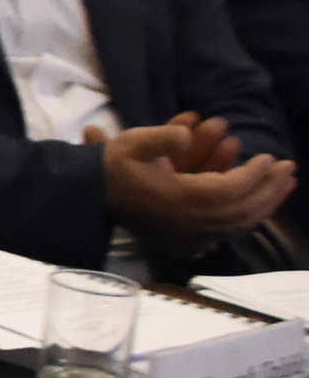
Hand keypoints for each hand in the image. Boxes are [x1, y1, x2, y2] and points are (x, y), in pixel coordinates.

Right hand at [94, 120, 295, 246]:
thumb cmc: (112, 170)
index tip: (270, 158)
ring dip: (265, 204)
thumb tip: (186, 135)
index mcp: (178, 200)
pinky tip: (259, 206)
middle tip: (290, 170)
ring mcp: (189, 236)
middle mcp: (188, 223)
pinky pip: (227, 234)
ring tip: (283, 186)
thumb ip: (162, 137)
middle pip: (242, 210)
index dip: (253, 175)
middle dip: (269, 189)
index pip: (230, 190)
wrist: (89, 200)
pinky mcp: (187, 243)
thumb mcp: (130, 145)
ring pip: (239, 224)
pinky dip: (248, 219)